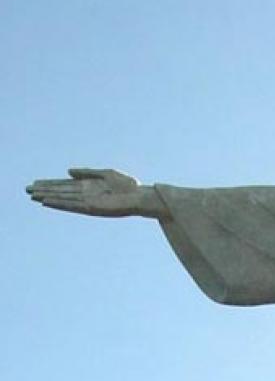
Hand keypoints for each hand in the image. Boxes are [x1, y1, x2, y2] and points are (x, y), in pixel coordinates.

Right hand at [26, 167, 159, 217]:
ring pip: (63, 199)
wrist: (140, 196)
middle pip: (60, 192)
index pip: (65, 185)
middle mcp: (86, 194)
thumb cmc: (128, 185)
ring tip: (33, 196)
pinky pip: (73, 206)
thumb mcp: (105, 173)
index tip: (36, 183)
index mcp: (88, 185)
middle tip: (27, 190)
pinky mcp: (92, 208)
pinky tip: (49, 202)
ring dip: (48, 197)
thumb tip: (68, 172)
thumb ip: (87, 172)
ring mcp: (88, 201)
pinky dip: (60, 204)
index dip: (50, 184)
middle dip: (44, 190)